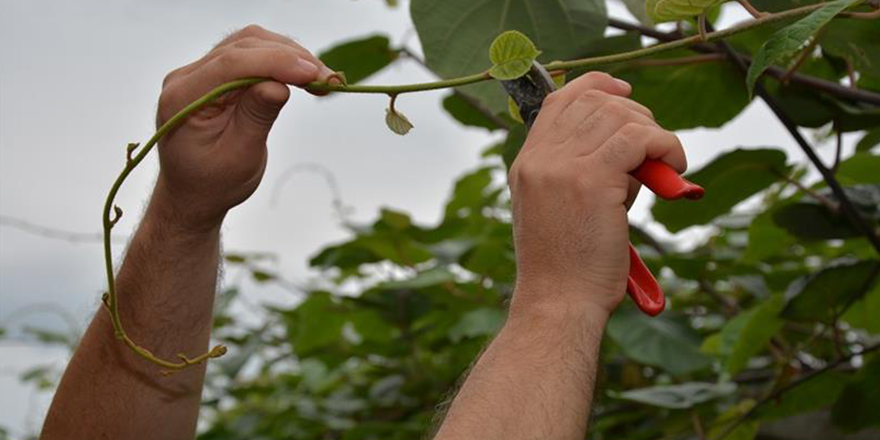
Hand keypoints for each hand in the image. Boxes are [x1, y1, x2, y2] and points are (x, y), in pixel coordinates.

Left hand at [150, 25, 336, 232]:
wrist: (193, 192)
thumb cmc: (215, 183)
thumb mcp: (240, 157)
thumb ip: (256, 117)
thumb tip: (279, 85)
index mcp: (183, 99)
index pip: (230, 64)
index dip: (274, 62)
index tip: (312, 73)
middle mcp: (186, 78)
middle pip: (242, 46)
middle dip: (289, 57)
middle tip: (328, 79)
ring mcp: (199, 72)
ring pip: (249, 44)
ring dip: (288, 55)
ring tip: (321, 78)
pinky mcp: (216, 74)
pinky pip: (250, 55)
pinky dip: (280, 61)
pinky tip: (303, 75)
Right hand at [508, 72, 686, 316]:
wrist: (558, 304)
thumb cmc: (568, 270)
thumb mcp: (561, 211)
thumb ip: (582, 172)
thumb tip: (632, 146)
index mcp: (527, 164)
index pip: (560, 100)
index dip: (596, 86)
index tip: (625, 92)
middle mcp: (539, 158)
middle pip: (594, 101)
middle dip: (635, 113)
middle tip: (655, 147)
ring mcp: (561, 165)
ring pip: (619, 116)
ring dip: (654, 134)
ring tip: (665, 167)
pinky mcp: (591, 178)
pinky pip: (639, 138)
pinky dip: (666, 146)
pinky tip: (675, 169)